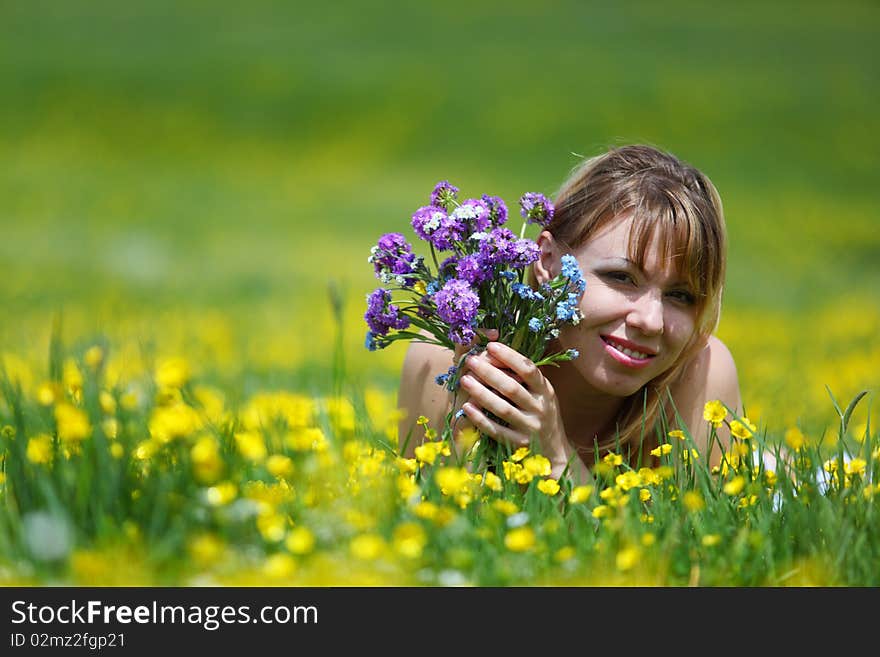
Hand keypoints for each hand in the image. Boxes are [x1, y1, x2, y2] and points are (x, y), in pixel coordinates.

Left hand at [456, 341, 574, 477]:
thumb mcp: (541, 394)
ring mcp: (531, 427)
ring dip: (481, 393)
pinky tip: (467, 408)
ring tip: (465, 380)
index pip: (528, 369)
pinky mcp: (520, 444)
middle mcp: (541, 408)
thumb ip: (524, 378)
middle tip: (470, 361)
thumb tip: (496, 354)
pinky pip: (497, 431)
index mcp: (546, 391)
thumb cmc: (541, 415)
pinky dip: (481, 419)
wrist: (555, 452)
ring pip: (503, 409)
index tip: (491, 345)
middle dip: (489, 372)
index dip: (509, 356)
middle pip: (512, 388)